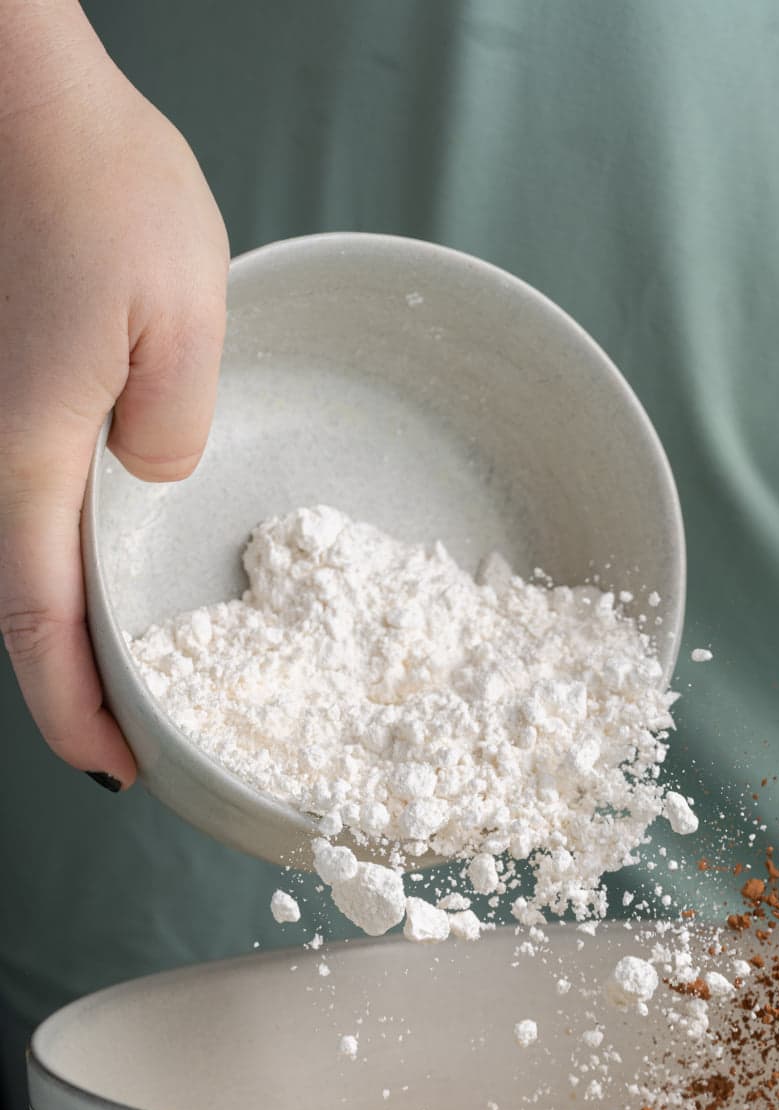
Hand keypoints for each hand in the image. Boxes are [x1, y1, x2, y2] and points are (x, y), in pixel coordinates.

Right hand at [0, 5, 227, 786]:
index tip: (117, 770)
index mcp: (30, 454)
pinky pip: (35, 505)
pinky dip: (68, 564)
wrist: (14, 86)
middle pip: (27, 609)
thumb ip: (172, 421)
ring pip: (28, 561)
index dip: (76, 712)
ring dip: (72, 635)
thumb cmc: (90, 176)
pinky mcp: (14, 390)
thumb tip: (150, 477)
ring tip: (130, 683)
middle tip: (132, 748)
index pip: (42, 626)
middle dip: (77, 694)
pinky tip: (109, 568)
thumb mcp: (177, 308)